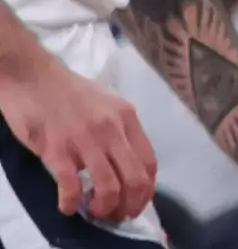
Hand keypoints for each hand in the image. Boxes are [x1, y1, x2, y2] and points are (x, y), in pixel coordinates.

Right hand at [0, 57, 154, 224]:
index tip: (136, 203)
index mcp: (127, 118)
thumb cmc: (68, 91)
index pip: (149, 163)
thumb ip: (119, 130)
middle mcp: (112, 130)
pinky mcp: (57, 150)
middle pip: (136, 179)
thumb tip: (125, 161)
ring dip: (104, 208)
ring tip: (94, 211)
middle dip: (129, 205)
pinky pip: (71, 186)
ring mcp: (85, 140)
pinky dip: (71, 204)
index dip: (146, 190)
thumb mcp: (107, 104)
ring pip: (109, 187)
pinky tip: (67, 207)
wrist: (33, 78)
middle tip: (117, 215)